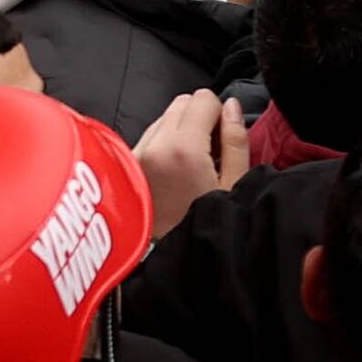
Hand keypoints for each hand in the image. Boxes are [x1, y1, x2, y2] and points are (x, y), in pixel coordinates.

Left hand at [134, 90, 245, 228]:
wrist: (168, 263)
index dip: (221, 114)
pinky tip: (173, 172)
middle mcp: (153, 147)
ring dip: (180, 130)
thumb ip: (236, 139)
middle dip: (199, 118)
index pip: (203, 98)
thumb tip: (232, 108)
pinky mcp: (124, 168)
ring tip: (190, 165)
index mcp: (183, 149)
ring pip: (163, 118)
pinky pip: (148, 138)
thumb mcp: (235, 184)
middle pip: (181, 103)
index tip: (224, 140)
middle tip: (210, 150)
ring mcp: (135, 157)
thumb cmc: (202, 226)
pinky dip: (163, 144)